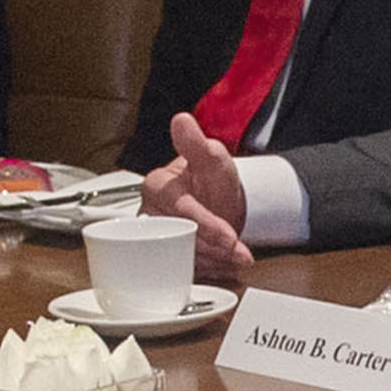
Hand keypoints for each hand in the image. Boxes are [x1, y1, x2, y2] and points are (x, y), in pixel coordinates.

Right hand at [140, 115, 254, 281]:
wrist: (219, 201)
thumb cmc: (211, 179)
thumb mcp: (211, 158)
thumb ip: (195, 144)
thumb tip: (182, 121)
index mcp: (156, 186)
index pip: (181, 210)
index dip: (206, 225)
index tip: (229, 237)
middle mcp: (151, 213)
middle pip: (180, 239)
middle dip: (213, 248)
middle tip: (239, 253)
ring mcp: (156, 237)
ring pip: (182, 257)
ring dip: (215, 261)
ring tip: (238, 258)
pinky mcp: (165, 256)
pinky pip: (184, 269)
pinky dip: (210, 269)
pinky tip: (226, 264)